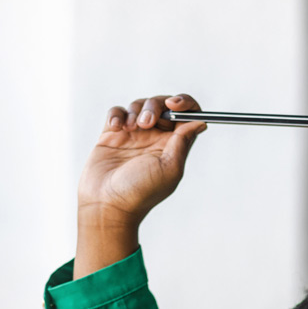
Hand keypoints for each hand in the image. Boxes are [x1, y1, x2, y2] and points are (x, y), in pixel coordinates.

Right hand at [79, 93, 205, 218]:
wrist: (106, 205)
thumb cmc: (139, 193)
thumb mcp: (170, 168)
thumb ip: (183, 142)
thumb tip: (200, 122)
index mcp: (173, 145)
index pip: (187, 115)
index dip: (185, 103)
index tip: (174, 104)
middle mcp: (155, 138)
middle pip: (162, 105)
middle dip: (155, 106)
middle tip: (146, 123)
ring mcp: (133, 135)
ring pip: (139, 104)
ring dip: (135, 110)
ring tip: (129, 129)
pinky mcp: (112, 135)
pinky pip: (118, 112)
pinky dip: (117, 114)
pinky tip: (116, 128)